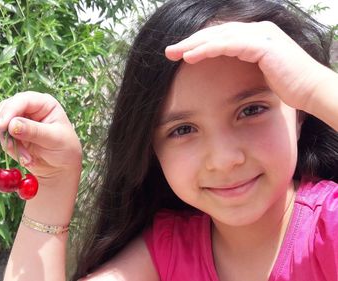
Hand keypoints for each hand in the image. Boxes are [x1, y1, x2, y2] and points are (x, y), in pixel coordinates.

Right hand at [0, 91, 81, 187]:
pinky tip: (26, 159)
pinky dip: (11, 149)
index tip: (2, 126)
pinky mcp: (14, 133)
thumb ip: (33, 131)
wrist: (63, 166)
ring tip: (26, 157)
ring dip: (9, 142)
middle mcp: (30, 108)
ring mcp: (21, 120)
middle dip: (5, 127)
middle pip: (6, 108)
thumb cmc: (65, 149)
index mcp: (44, 103)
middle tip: (9, 145)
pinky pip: (4, 138)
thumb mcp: (54, 139)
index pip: (22, 100)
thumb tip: (12, 124)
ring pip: (2, 123)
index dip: (10, 111)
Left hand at [165, 21, 333, 110]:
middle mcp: (258, 30)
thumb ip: (245, 65)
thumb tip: (228, 74)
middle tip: (168, 51)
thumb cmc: (289, 86)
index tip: (179, 53)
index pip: (221, 35)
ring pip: (218, 36)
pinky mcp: (262, 45)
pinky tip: (190, 56)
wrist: (312, 90)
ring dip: (193, 45)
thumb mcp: (262, 72)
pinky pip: (227, 45)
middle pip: (215, 32)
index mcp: (256, 35)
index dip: (199, 43)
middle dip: (190, 41)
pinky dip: (207, 49)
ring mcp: (261, 35)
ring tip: (173, 53)